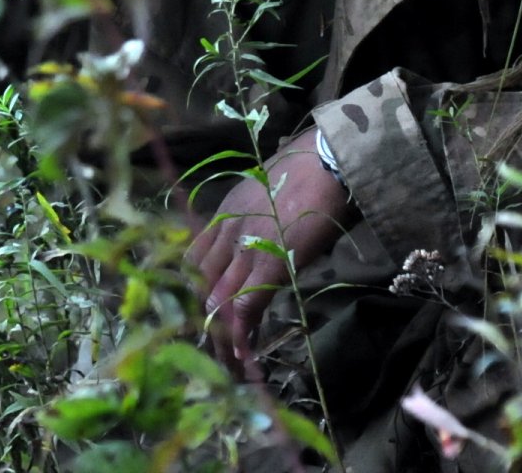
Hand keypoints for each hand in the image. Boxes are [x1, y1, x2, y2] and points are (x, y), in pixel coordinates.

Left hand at [187, 128, 355, 369]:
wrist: (329, 158)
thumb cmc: (308, 170)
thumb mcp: (267, 190)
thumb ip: (255, 218)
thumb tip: (260, 240)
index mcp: (224, 212)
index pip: (193, 260)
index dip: (193, 292)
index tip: (198, 315)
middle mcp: (225, 230)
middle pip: (198, 285)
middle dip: (200, 320)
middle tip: (207, 349)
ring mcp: (244, 248)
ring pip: (216, 301)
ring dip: (218, 336)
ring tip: (224, 363)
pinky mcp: (268, 264)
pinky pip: (245, 306)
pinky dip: (241, 333)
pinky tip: (242, 354)